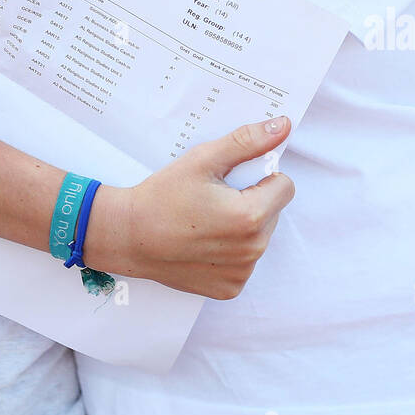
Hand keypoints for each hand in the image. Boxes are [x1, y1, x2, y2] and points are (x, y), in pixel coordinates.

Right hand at [85, 117, 294, 298]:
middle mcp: (252, 250)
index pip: (285, 186)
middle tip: (214, 198)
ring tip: (205, 219)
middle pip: (273, 212)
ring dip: (243, 225)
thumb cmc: (163, 195)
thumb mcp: (204, 159)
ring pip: (260, 236)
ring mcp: (241, 273)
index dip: (261, 176)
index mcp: (250, 216)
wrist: (129, 235)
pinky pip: (244, 261)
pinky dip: (230, 250)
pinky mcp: (229, 289)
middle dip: (252, 200)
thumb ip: (247, 142)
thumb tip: (282, 126)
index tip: (232, 179)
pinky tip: (203, 241)